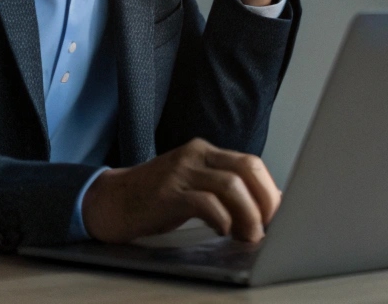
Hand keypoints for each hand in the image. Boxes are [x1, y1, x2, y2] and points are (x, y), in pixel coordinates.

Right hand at [81, 138, 280, 242]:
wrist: (108, 202)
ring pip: (229, 186)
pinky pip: (204, 202)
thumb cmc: (154, 199)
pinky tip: (224, 231)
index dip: (269, 189)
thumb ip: (224, 191)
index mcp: (206, 152)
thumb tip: (264, 207)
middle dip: (265, 199)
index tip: (278, 213)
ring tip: (250, 235)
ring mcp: (180, 172)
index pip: (250, 163)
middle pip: (246, 170)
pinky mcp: (166, 194)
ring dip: (247, 214)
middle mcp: (195, 156)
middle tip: (269, 226)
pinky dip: (221, 218)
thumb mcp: (193, 186)